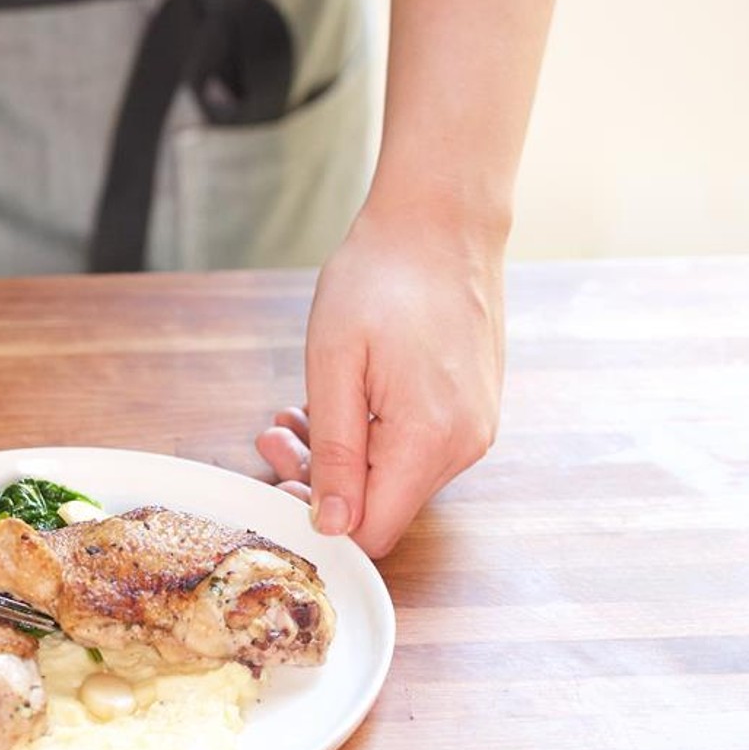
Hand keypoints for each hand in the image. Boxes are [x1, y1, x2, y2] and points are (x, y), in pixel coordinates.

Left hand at [257, 199, 506, 556]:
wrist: (441, 218)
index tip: (277, 475)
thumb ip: (334, 452)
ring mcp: (475, 426)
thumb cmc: (382, 276)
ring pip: (394, 476)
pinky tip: (336, 400)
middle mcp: (465, 444)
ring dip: (338, 453)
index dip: (317, 518)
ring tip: (293, 413)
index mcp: (430, 439)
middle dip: (317, 479)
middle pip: (381, 504)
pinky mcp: (472, 408)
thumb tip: (333, 526)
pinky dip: (369, 433)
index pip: (371, 531)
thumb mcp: (333, 364)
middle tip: (273, 435)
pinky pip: (413, 446)